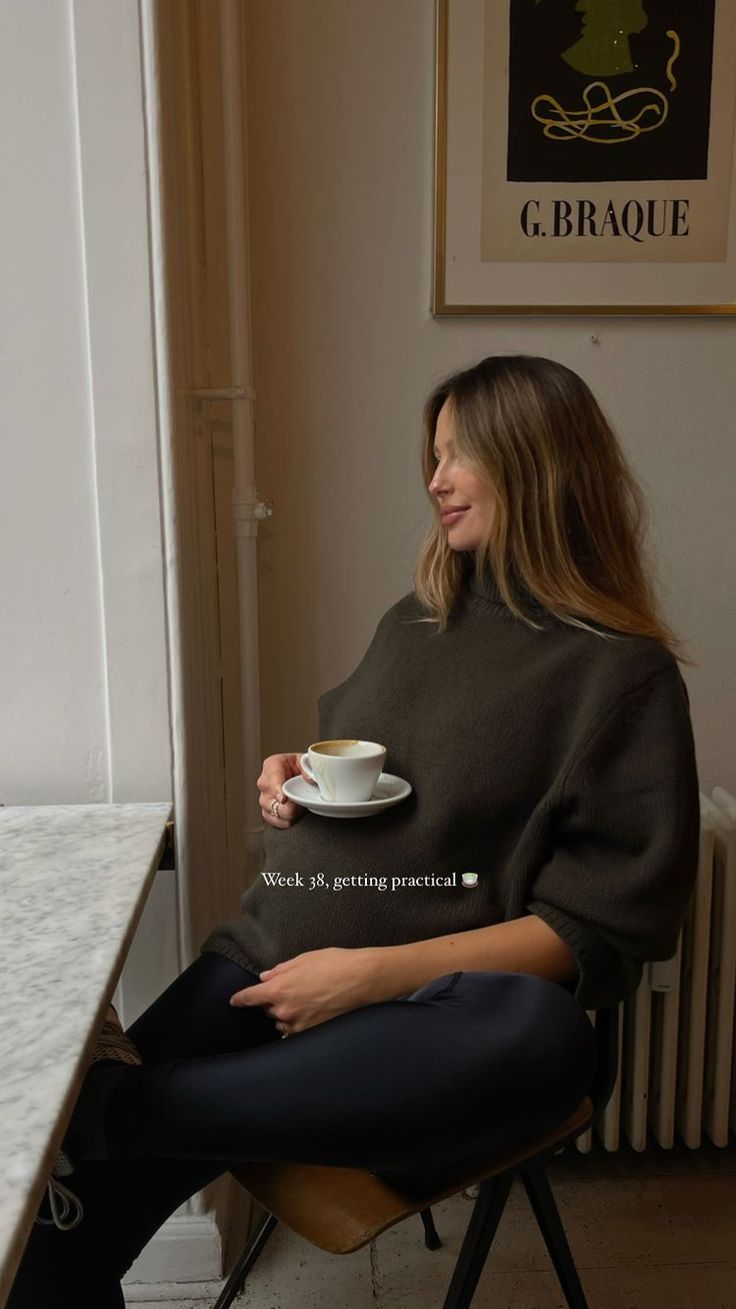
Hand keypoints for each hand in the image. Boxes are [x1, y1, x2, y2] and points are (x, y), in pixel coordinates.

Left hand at [229, 947, 381, 1034]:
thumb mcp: (304, 959)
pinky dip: (297, 1023)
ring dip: (285, 1013)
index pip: (250, 998)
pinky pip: (295, 1030)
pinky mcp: (312, 1032)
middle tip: (291, 988)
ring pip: (281, 1022)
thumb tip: (265, 978)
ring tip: (304, 1000)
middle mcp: (285, 1011)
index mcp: (278, 990)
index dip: (240, 999)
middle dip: (274, 1000)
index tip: (234, 1001)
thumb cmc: (334, 964)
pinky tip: (310, 1011)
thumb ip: (280, 970)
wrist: (363, 980)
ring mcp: (298, 1024)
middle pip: (268, 1009)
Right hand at [258, 752, 310, 827]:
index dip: (277, 790)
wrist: (297, 775)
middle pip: (269, 799)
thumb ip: (308, 768)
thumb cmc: (299, 766)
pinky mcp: (267, 811)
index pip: (272, 779)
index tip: (283, 799)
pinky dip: (286, 822)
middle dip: (286, 806)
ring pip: (272, 812)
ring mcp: (264, 798)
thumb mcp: (306, 761)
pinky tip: (295, 817)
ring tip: (301, 810)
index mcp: (272, 765)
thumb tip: (310, 779)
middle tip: (301, 806)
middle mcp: (264, 782)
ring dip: (288, 815)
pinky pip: (274, 821)